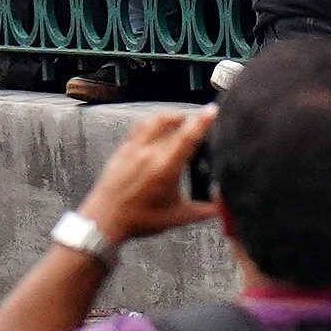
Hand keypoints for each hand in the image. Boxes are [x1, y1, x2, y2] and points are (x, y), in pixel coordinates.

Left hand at [76, 104, 220, 244]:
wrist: (105, 218)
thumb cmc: (140, 219)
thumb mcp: (179, 217)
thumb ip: (205, 210)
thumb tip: (224, 205)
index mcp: (164, 167)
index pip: (187, 137)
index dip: (201, 122)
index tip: (212, 110)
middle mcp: (147, 152)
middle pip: (170, 124)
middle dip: (188, 118)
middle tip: (202, 119)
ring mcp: (132, 148)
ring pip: (152, 121)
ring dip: (170, 117)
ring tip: (182, 120)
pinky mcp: (122, 150)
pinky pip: (139, 127)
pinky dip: (153, 123)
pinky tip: (158, 129)